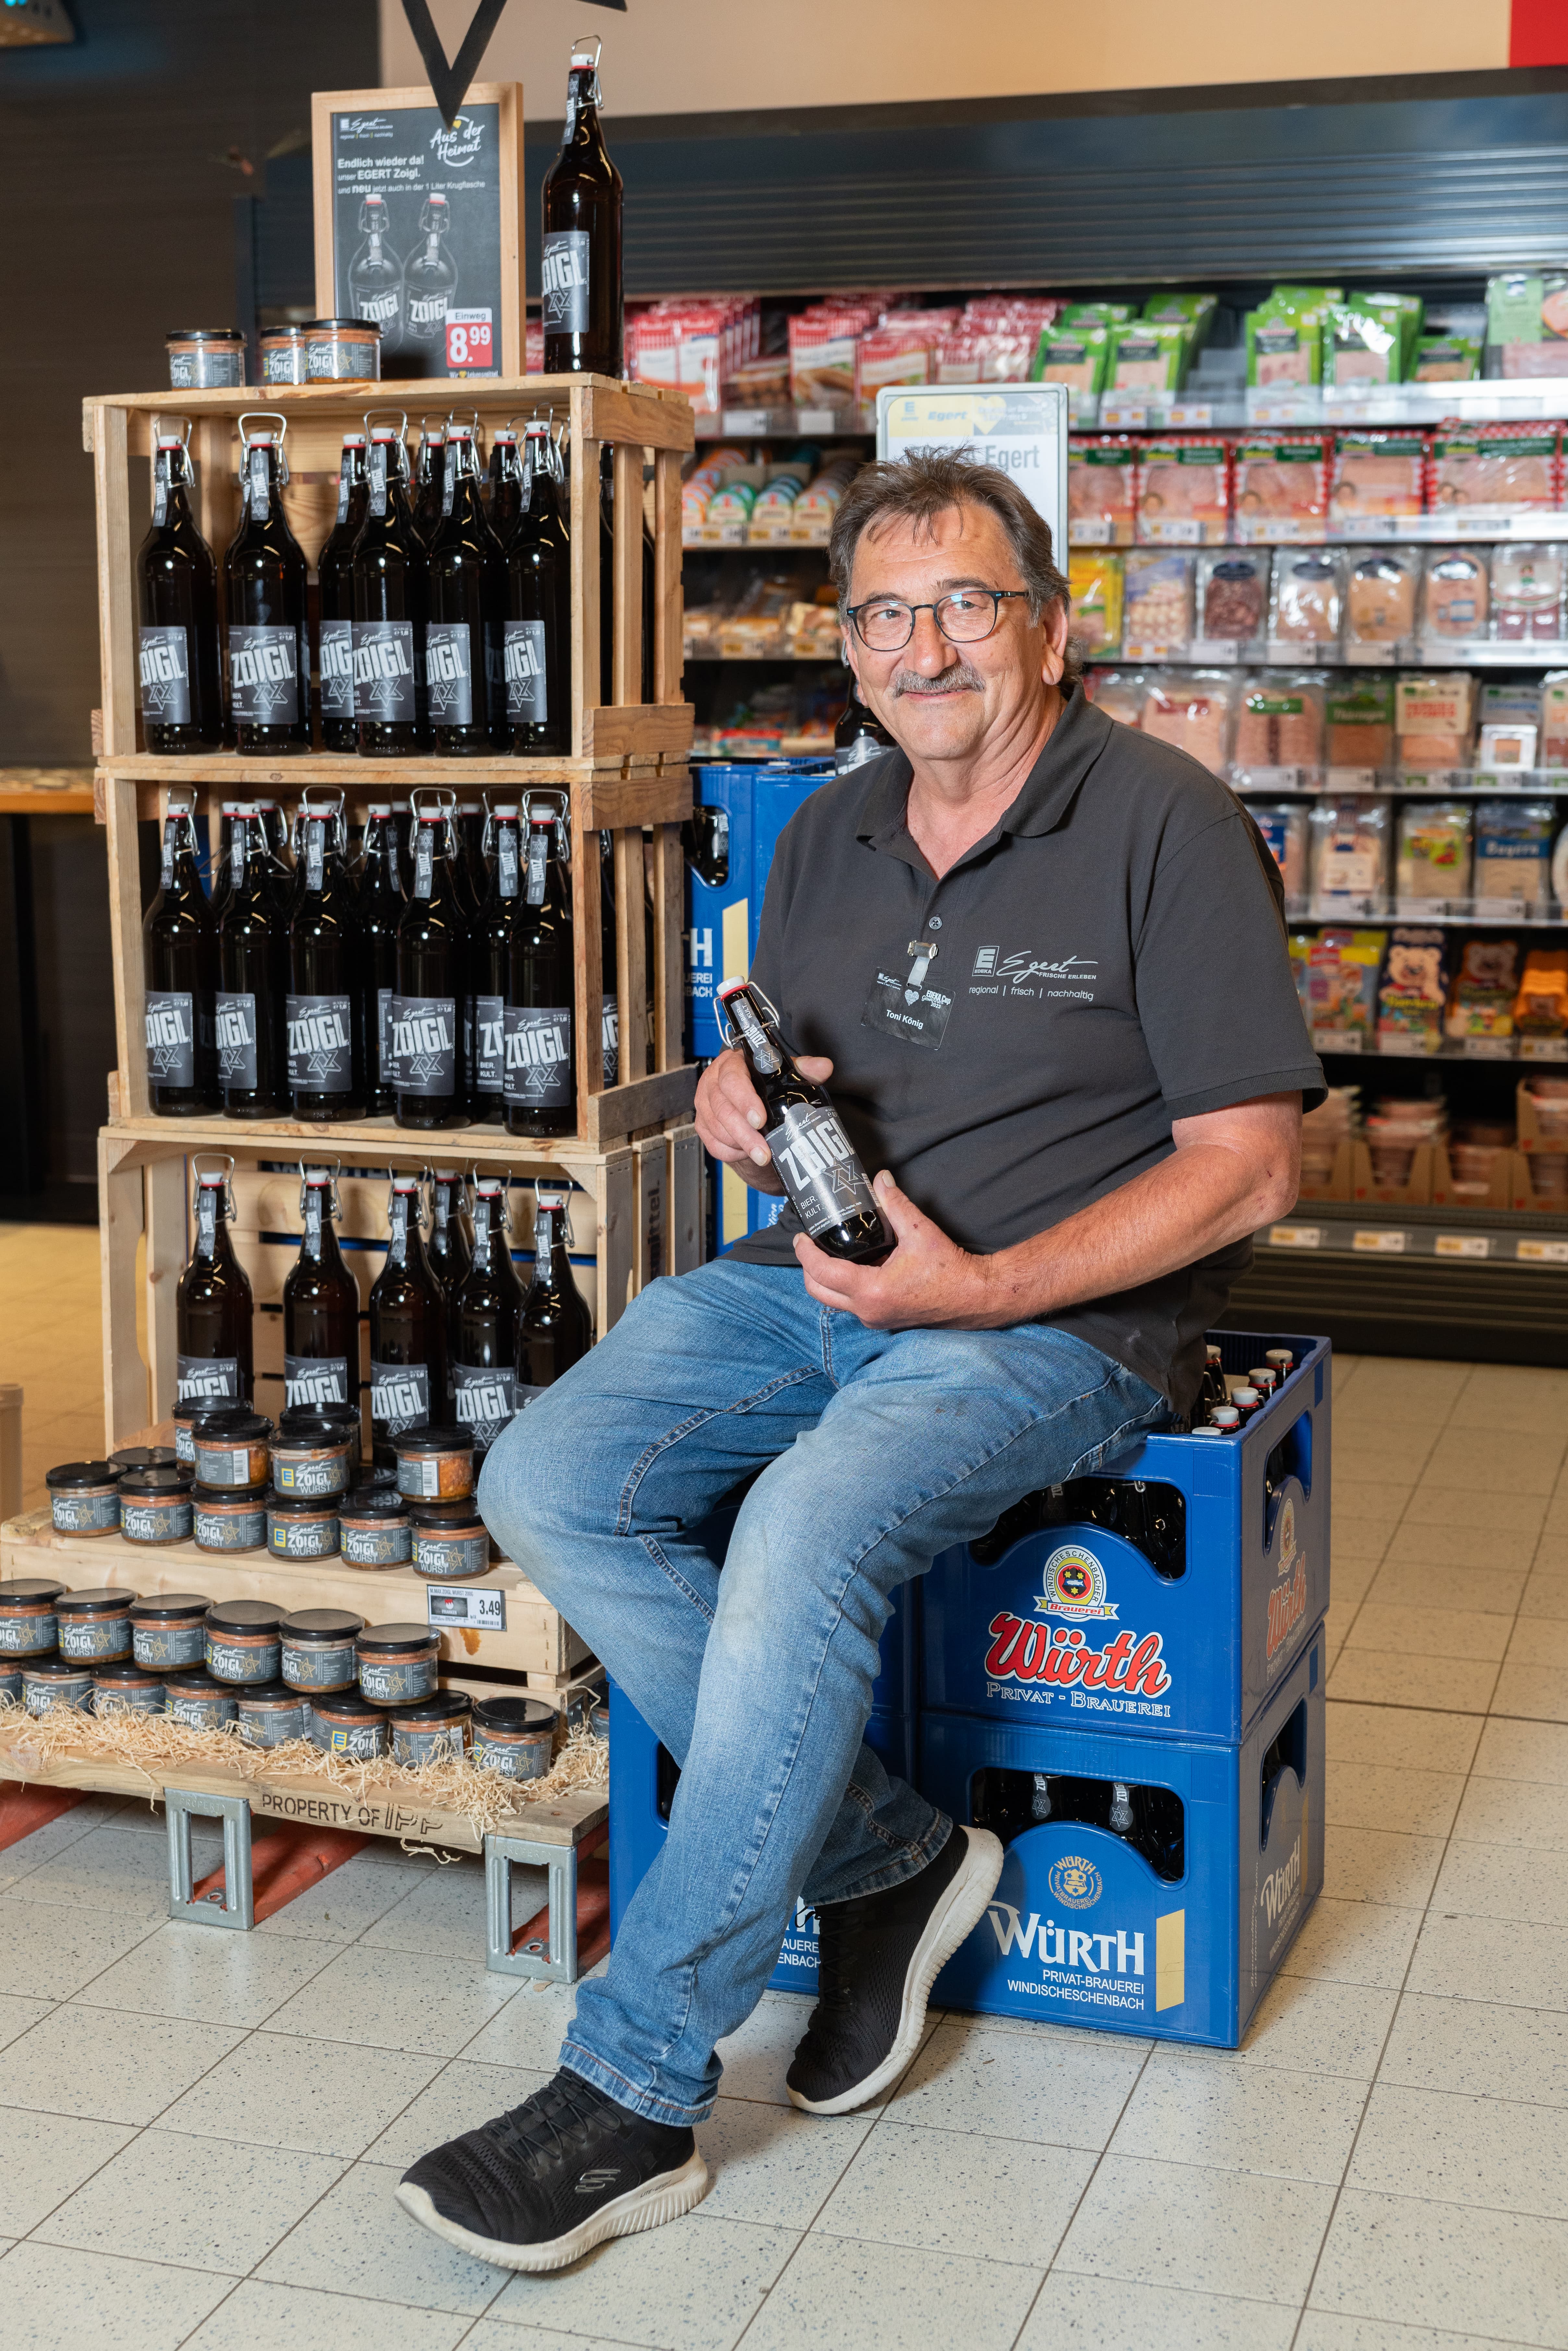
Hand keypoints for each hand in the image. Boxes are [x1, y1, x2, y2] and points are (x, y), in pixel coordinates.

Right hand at [694, 1046, 835, 1179]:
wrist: (753, 1111)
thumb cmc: (767, 1088)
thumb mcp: (786, 1076)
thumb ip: (803, 1069)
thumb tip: (823, 1067)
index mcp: (732, 1063)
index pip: (732, 1079)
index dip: (745, 1100)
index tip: (760, 1119)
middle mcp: (712, 1082)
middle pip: (722, 1108)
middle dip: (745, 1133)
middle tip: (764, 1150)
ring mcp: (704, 1105)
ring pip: (717, 1129)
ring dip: (741, 1145)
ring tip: (762, 1155)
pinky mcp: (702, 1125)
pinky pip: (713, 1144)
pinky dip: (731, 1152)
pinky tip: (746, 1153)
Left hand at [794, 1171, 1003, 1330]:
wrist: (973, 1297)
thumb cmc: (950, 1268)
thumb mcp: (920, 1230)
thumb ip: (895, 1203)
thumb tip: (879, 1179)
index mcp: (872, 1290)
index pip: (822, 1273)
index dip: (805, 1253)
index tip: (800, 1237)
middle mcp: (868, 1310)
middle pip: (819, 1291)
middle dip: (808, 1268)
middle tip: (808, 1244)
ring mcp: (875, 1318)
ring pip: (833, 1300)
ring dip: (826, 1278)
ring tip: (829, 1250)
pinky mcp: (883, 1319)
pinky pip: (852, 1303)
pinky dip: (845, 1285)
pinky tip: (855, 1263)